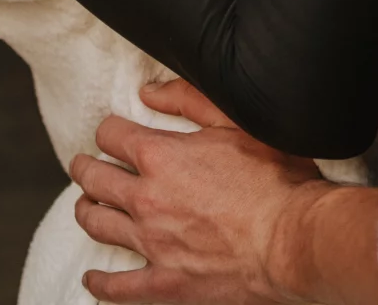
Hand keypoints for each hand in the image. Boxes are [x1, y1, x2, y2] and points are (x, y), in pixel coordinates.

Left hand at [72, 79, 324, 303]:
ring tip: (87, 204)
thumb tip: (148, 92)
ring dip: (86, 210)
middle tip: (84, 165)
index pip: (112, 136)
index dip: (109, 130)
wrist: (293, 240)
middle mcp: (147, 199)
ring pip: (99, 224)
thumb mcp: (235, 120)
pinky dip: (100, 281)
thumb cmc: (274, 178)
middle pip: (96, 179)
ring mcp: (153, 244)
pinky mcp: (165, 283)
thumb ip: (188, 99)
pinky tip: (93, 277)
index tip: (112, 132)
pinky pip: (119, 286)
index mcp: (161, 156)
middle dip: (86, 167)